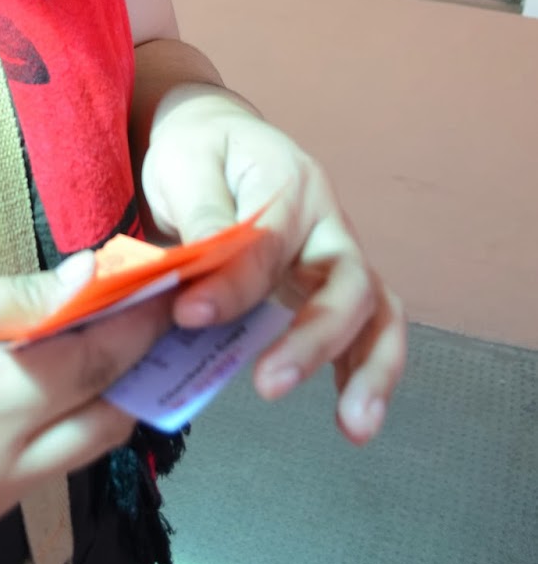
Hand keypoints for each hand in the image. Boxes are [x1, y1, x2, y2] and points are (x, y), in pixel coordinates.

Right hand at [0, 258, 174, 526]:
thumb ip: (18, 299)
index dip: (140, 322)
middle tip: (155, 315)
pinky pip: (45, 468)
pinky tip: (56, 381)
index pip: (97, 364)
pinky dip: (66, 424)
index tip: (170, 286)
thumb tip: (89, 278)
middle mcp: (3, 472)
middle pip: (109, 422)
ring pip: (82, 451)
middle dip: (140, 369)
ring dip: (106, 400)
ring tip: (112, 340)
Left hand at [141, 88, 405, 444]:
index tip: (188, 317)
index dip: (232, 286)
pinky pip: (368, 327)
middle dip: (314, 339)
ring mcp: (337, 253)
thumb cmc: (199, 151)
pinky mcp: (332, 284)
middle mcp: (328, 219)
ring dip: (372, 368)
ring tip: (355, 426)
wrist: (215, 137)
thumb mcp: (186, 165)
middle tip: (268, 384)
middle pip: (346, 281)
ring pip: (376, 309)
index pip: (270, 243)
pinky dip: (367, 370)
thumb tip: (204, 284)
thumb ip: (201, 217)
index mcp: (289, 182)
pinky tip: (352, 419)